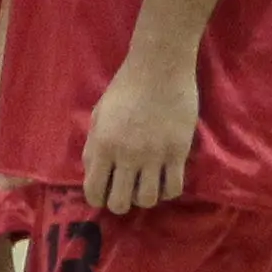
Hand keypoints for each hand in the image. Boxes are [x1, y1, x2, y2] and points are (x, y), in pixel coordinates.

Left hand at [80, 49, 198, 217]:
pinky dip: (168, 190)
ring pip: (149, 200)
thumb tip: (92, 172)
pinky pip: (174, 188)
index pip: (94, 191)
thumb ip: (94, 145)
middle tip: (125, 193)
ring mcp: (155, 155)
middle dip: (119, 203)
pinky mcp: (179, 152)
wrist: (159, 68)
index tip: (103, 193)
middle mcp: (127, 156)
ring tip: (145, 185)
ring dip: (145, 198)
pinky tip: (164, 180)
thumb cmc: (124, 88)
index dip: (97, 198)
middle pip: (120, 203)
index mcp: (102, 146)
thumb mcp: (98, 115)